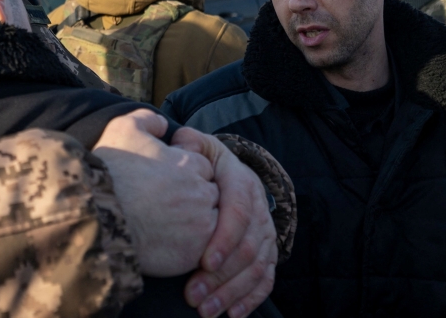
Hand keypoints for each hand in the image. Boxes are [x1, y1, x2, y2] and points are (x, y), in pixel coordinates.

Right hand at [91, 109, 218, 275]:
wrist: (95, 215)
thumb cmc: (110, 172)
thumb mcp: (123, 129)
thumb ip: (148, 120)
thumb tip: (162, 124)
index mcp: (191, 164)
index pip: (202, 169)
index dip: (182, 175)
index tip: (163, 182)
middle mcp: (201, 194)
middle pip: (208, 196)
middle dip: (192, 199)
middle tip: (163, 205)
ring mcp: (200, 226)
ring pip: (207, 224)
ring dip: (192, 224)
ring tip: (163, 225)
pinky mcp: (192, 254)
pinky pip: (198, 250)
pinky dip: (185, 247)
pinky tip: (162, 242)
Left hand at [171, 127, 277, 317]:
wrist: (224, 169)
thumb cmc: (200, 159)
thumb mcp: (195, 145)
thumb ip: (186, 144)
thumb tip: (179, 145)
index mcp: (241, 180)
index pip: (239, 211)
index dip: (223, 239)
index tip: (202, 262)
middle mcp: (259, 207)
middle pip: (247, 247)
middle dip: (221, 276)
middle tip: (193, 296)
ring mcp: (265, 230)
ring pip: (256, 266)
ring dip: (231, 292)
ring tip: (205, 310)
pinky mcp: (267, 250)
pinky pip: (266, 277)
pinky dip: (251, 298)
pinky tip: (233, 314)